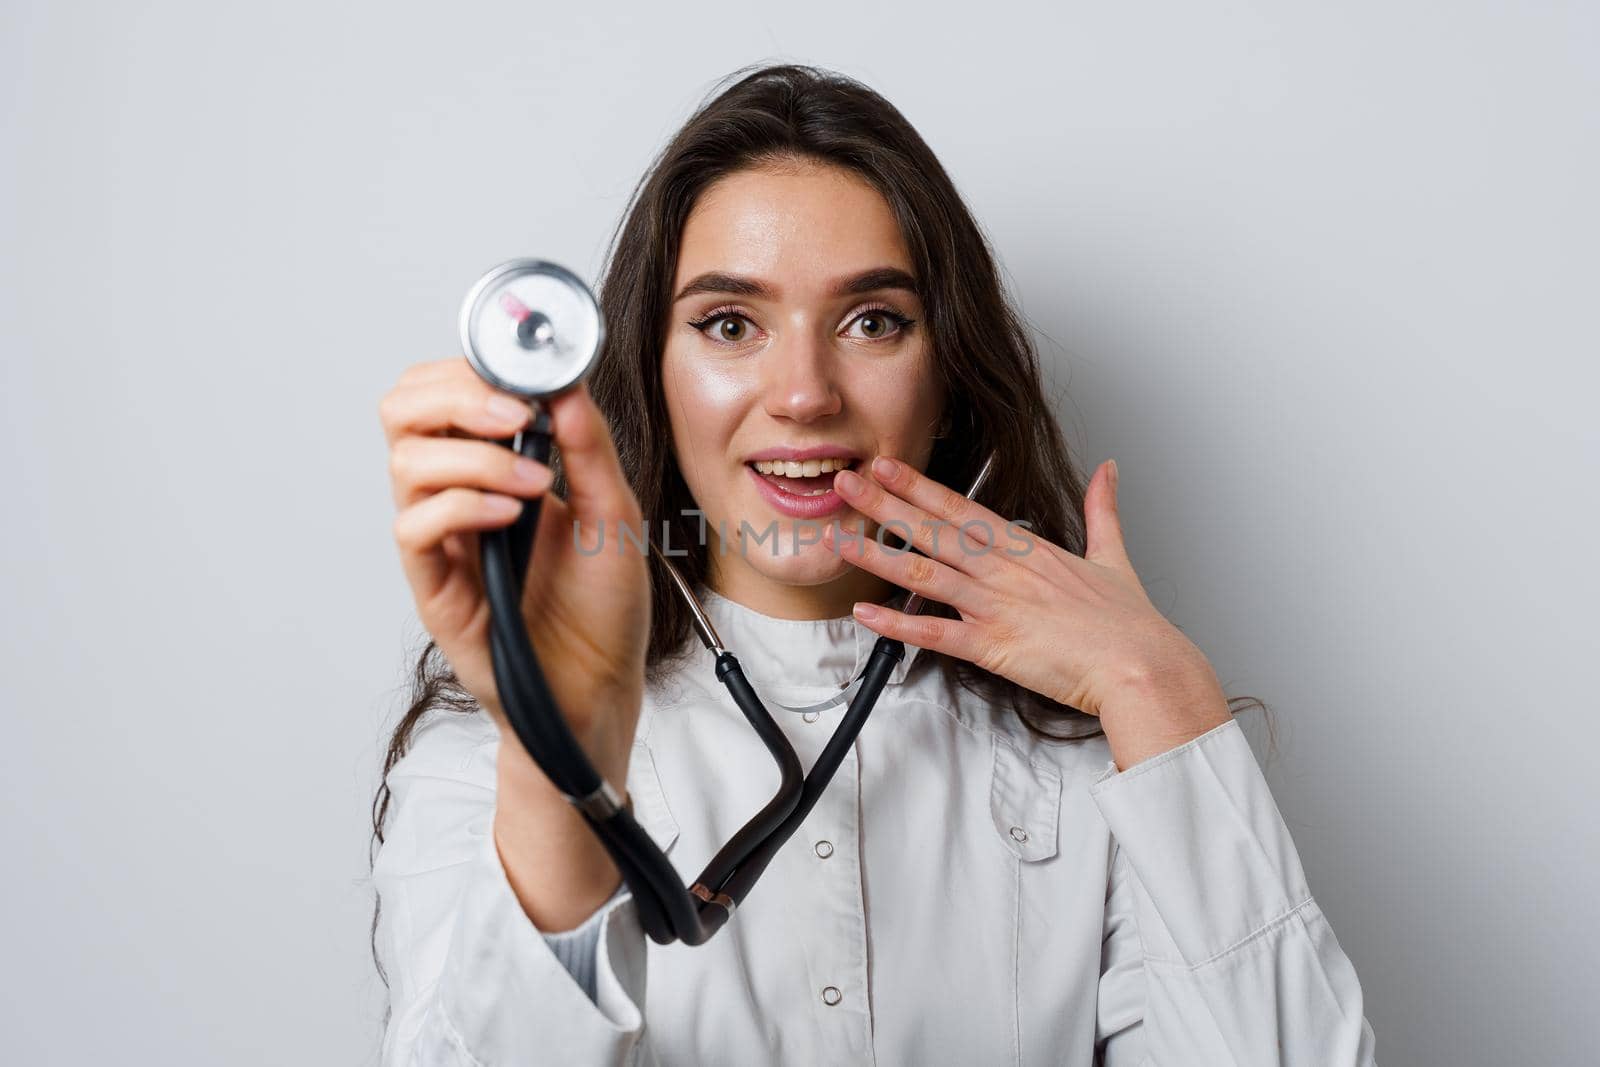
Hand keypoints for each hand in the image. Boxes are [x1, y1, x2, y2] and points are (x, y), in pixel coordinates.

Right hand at [379, 359, 648, 787]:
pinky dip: (461, 507)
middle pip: (403, 411)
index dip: (470, 369)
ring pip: (406, 463)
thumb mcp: (615, 513)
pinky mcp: (434, 587)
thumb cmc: (603, 606)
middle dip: (455, 396)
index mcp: (493, 465)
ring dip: (474, 457)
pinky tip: (509, 515)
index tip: (525, 374)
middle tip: (516, 415)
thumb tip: (567, 386)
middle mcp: (456, 493)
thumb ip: (590, 448)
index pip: (445, 390)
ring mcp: (442, 539)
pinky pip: (415, 527)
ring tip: (536, 484)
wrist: (599, 686)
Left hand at [825, 456, 1231, 769]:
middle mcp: (1005, 571)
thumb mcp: (1114, 554)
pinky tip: (866, 614)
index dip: (919, 486)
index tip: (887, 465)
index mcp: (1028, 549)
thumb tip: (1109, 470)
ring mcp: (995, 607)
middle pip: (933, 531)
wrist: (1140, 666)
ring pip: (925, 575)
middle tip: (846, 483)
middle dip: (885, 505)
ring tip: (840, 540)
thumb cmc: (1128, 623)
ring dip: (878, 557)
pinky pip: (935, 634)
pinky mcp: (993, 647)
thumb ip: (1104, 509)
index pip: (962, 508)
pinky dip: (897, 625)